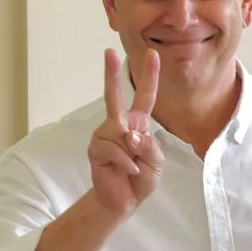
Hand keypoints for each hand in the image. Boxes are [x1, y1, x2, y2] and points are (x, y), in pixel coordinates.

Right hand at [88, 48, 164, 216]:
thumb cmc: (141, 178)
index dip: (150, 76)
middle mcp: (119, 124)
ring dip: (132, 153)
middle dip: (111, 74)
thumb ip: (148, 145)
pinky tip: (128, 171)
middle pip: (115, 96)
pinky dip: (126, 164)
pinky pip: (115, 150)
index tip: (152, 53)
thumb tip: (130, 134)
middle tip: (108, 51)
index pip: (145, 96)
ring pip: (120, 132)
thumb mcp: (155, 161)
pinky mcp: (96, 148)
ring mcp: (105, 135)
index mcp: (138, 124)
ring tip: (133, 166)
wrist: (124, 200)